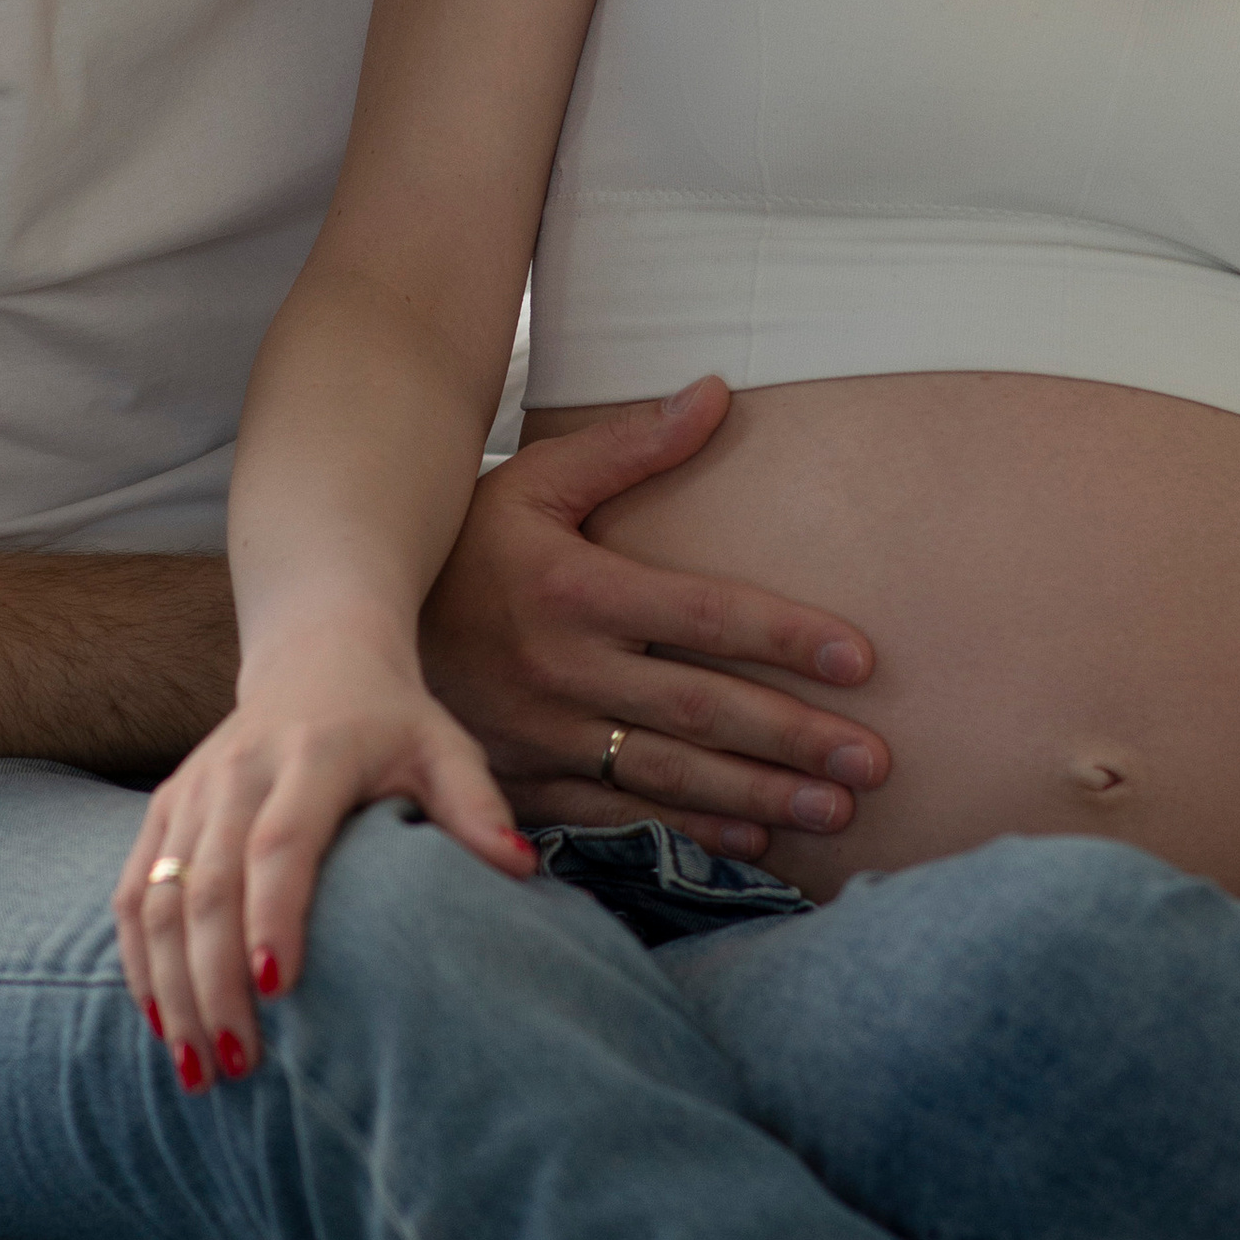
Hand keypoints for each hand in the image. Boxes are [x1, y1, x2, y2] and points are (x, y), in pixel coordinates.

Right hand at [112, 613, 531, 1090]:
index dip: (273, 916)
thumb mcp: (445, 748)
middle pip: (207, 886)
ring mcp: (191, 791)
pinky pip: (134, 892)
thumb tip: (521, 867)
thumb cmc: (393, 722)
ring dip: (169, 988)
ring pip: (158, 898)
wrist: (316, 658)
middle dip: (214, 982)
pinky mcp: (163, 809)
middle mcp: (236, 772)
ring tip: (195, 1069)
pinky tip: (159, 1021)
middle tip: (240, 1066)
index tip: (278, 992)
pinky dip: (140, 961)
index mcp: (310, 756)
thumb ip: (476, 804)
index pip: (278, 844)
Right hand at [421, 378, 887, 854]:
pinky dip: (687, 832)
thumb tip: (714, 394)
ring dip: (758, 796)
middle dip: (793, 738)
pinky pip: (617, 816)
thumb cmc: (470, 541)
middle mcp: (563, 668)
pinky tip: (753, 844)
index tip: (860, 660)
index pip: (702, 615)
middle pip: (700, 707)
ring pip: (669, 773)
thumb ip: (631, 445)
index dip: (784, 638)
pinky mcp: (524, 781)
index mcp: (575, 589)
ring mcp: (542, 734)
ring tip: (835, 811)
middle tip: (873, 762)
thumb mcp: (538, 480)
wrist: (365, 621)